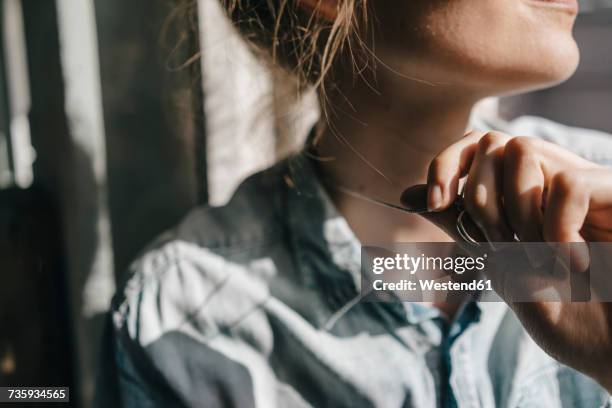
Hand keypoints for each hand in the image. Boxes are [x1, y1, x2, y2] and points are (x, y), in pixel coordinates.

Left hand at [401, 130, 611, 391]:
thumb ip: (458, 225)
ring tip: (539, 256)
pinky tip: (575, 262)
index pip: (474, 144)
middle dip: (481, 200)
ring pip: (522, 149)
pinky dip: (557, 227)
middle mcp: (549, 182)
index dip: (446, 164)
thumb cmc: (565, 316)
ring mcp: (584, 186)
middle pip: (491, 142)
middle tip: (502, 246)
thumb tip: (407, 194)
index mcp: (521, 195)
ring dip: (515, 210)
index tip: (435, 204)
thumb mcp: (499, 265)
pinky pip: (568, 183)